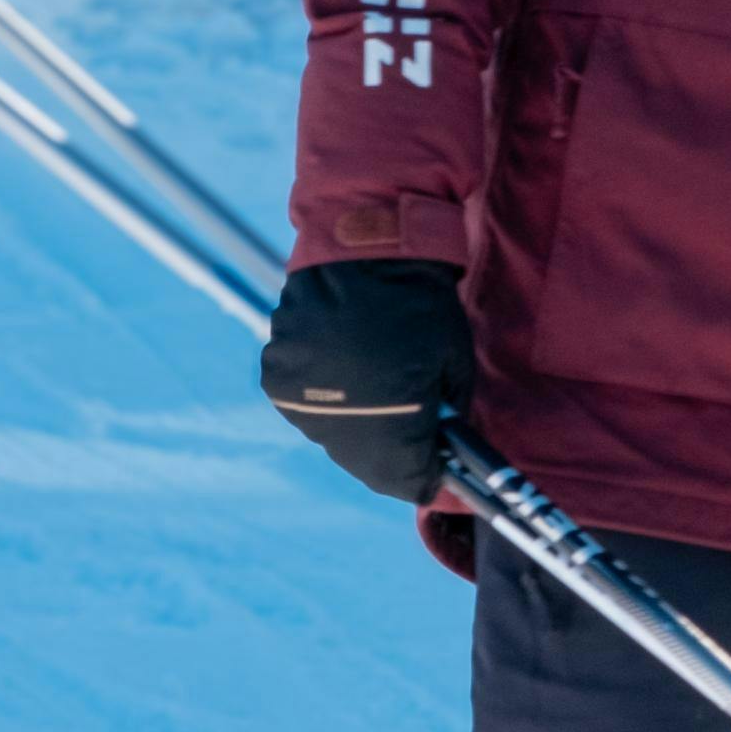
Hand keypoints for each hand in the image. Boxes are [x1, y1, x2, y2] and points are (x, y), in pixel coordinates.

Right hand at [261, 257, 472, 500]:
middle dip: (394, 458)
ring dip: (360, 430)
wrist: (365, 251)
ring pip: (335, 439)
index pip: (408, 480)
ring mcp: (299, 402)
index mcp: (388, 422)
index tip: (440, 473)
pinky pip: (308, 408)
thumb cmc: (423, 306)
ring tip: (380, 397)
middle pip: (368, 466)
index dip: (427, 478)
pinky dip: (330, 402)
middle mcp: (336, 421)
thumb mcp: (455, 364)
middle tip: (414, 440)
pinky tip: (348, 375)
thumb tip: (442, 445)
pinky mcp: (275, 379)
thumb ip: (448, 414)